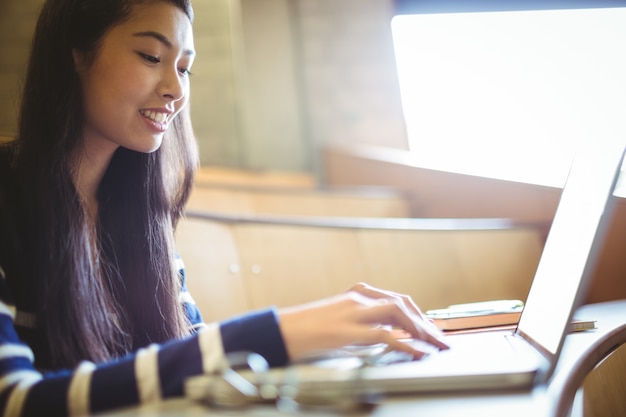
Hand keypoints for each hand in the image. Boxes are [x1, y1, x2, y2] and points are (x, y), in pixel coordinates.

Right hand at [278, 282, 448, 360]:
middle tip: (439, 338)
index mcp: (356, 295)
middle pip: (401, 303)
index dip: (417, 314)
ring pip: (397, 312)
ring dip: (420, 329)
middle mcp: (358, 299)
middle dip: (424, 321)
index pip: (396, 299)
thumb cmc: (307, 328)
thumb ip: (361, 322)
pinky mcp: (347, 330)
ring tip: (433, 344)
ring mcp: (353, 312)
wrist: (281, 330)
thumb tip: (386, 336)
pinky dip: (405, 343)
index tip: (430, 328)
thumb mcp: (340, 320)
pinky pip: (384, 334)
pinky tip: (417, 352)